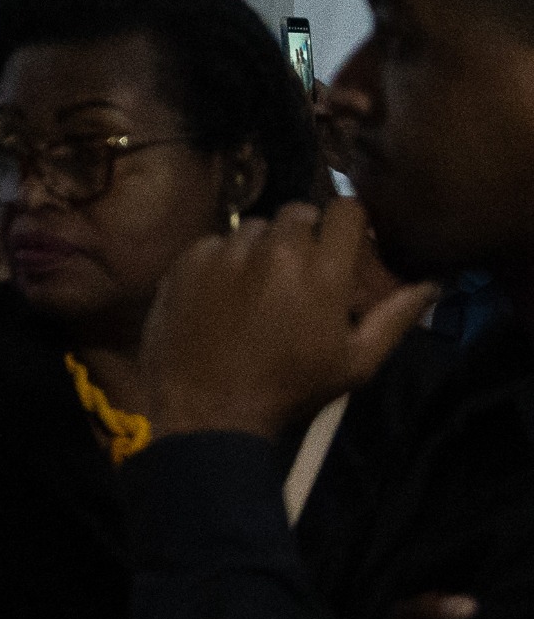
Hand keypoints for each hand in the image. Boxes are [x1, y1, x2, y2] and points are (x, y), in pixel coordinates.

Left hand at [141, 198, 434, 441]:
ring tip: (261, 282)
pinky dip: (223, 259)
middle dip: (306, 233)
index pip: (345, 210)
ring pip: (254, 227)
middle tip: (302, 269)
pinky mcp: (188, 260)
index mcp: (323, 270)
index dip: (348, 223)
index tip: (344, 243)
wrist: (209, 408)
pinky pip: (214, 242)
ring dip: (263, 246)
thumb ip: (396, 316)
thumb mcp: (356, 362)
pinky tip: (223, 292)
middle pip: (298, 212)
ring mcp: (227, 251)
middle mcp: (275, 249)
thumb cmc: (291, 388)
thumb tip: (431, 283)